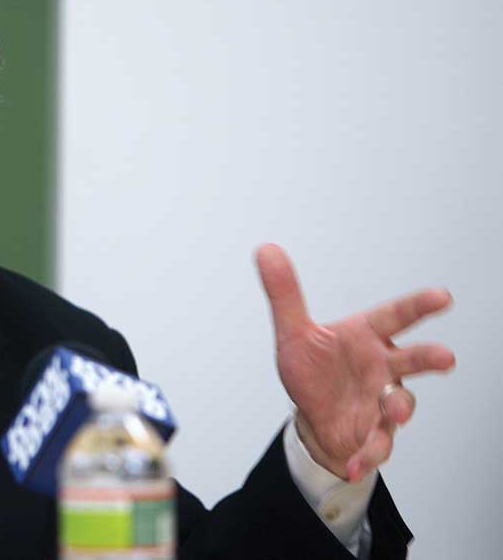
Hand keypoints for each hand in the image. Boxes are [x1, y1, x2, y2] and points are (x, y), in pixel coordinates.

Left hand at [255, 244, 454, 481]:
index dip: (419, 306)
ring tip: (394, 409)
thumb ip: (284, 293)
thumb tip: (266, 250)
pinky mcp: (374, 434)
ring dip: (401, 406)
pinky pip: (376, 446)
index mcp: (367, 337)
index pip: (396, 316)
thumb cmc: (315, 369)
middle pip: (412, 360)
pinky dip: (367, 454)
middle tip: (445, 358)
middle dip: (430, 357)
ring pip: (401, 403)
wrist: (313, 416)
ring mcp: (382, 402)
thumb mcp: (293, 333)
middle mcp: (382, 368)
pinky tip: (352, 462)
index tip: (442, 296)